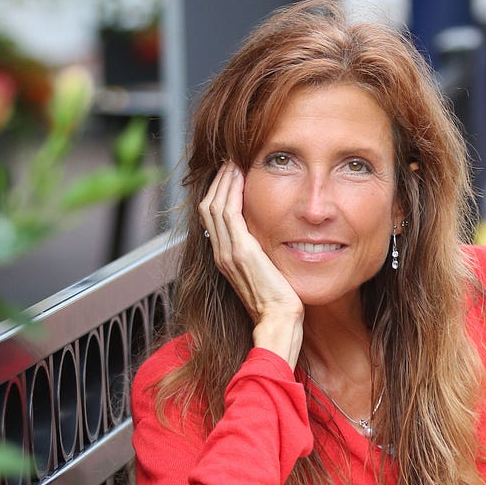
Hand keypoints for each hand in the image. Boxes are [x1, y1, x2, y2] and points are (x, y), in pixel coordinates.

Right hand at [199, 163, 303, 366]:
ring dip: (224, 181)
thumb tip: (268, 245)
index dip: (218, 194)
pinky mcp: (241, 251)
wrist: (277, 322)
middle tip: (229, 162)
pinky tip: (240, 176)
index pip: (212, 218)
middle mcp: (222, 254)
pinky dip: (232, 191)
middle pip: (208, 208)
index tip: (230, 176)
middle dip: (218, 182)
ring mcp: (228, 252)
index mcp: (225, 259)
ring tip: (233, 163)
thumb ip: (260, 257)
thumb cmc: (277, 304)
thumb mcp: (265, 275)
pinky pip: (229, 212)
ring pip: (215, 205)